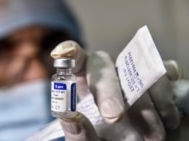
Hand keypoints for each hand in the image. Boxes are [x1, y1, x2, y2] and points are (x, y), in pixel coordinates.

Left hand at [51, 40, 181, 140]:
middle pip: (102, 62)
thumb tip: (69, 117)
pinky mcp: (161, 76)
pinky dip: (165, 95)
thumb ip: (79, 135)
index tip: (62, 53)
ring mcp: (134, 73)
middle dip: (108, 88)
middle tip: (114, 116)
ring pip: (135, 68)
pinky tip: (167, 118)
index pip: (76, 62)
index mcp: (86, 85)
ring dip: (142, 101)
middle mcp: (109, 74)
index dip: (71, 54)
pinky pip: (165, 72)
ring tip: (152, 135)